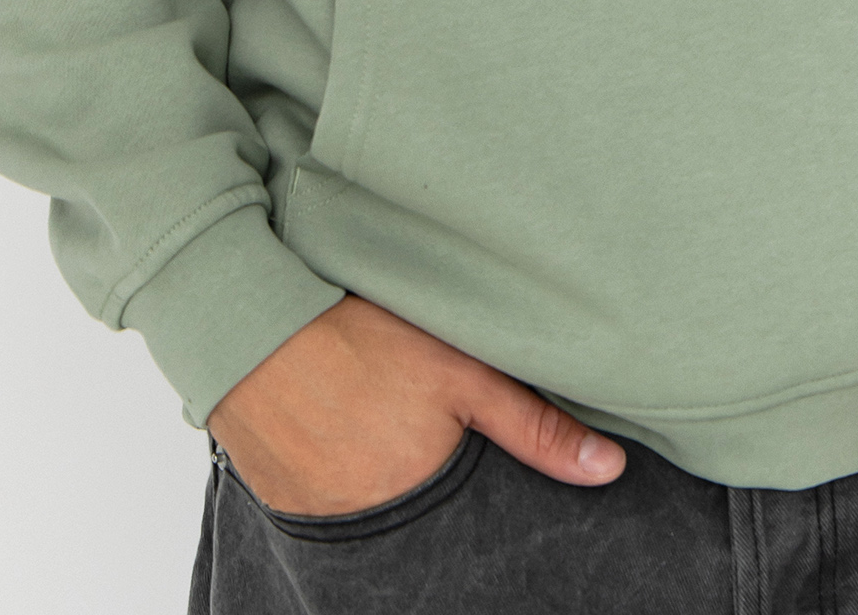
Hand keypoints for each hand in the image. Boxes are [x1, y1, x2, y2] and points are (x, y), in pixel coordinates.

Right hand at [207, 294, 625, 515]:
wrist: (248, 327)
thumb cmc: (361, 340)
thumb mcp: (461, 372)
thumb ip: (534, 426)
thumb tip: (609, 470)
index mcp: (421, 500)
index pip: (472, 531)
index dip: (481, 507)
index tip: (476, 477)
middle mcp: (370, 528)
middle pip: (424, 525)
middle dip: (435, 498)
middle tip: (423, 448)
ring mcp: (320, 522)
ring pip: (377, 518)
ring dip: (387, 487)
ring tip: (382, 437)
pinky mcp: (283, 506)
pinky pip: (330, 507)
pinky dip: (345, 481)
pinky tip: (345, 437)